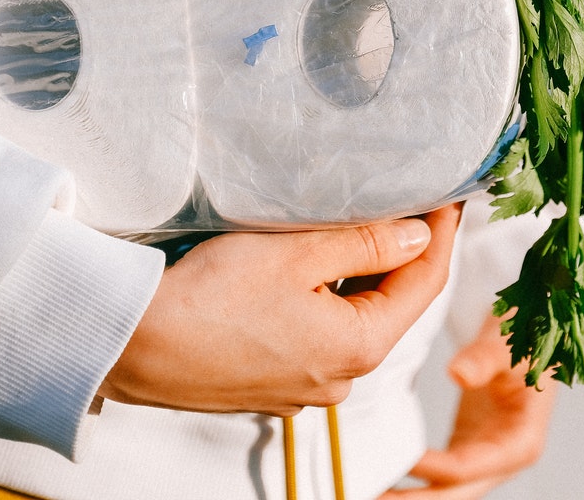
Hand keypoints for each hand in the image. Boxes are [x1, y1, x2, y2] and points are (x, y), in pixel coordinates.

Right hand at [99, 203, 461, 416]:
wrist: (133, 347)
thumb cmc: (211, 299)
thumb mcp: (297, 255)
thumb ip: (365, 242)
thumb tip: (418, 235)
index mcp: (359, 347)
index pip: (424, 283)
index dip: (441, 234)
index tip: (450, 196)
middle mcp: (340, 379)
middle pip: (391, 304)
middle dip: (402, 252)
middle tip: (410, 200)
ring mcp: (304, 387)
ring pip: (353, 319)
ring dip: (360, 275)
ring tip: (359, 224)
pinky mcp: (272, 384)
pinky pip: (319, 335)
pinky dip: (326, 299)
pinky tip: (310, 268)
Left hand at [381, 312, 557, 498]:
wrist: (526, 338)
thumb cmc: (521, 342)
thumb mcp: (506, 347)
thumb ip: (483, 359)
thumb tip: (456, 374)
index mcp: (520, 443)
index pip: (467, 468)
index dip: (431, 469)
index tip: (397, 462)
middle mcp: (502, 459)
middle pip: (453, 493)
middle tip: (372, 494)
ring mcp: (483, 458)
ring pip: (444, 490)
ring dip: (409, 495)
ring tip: (369, 489)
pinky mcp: (466, 450)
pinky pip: (438, 474)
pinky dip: (413, 478)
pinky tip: (383, 475)